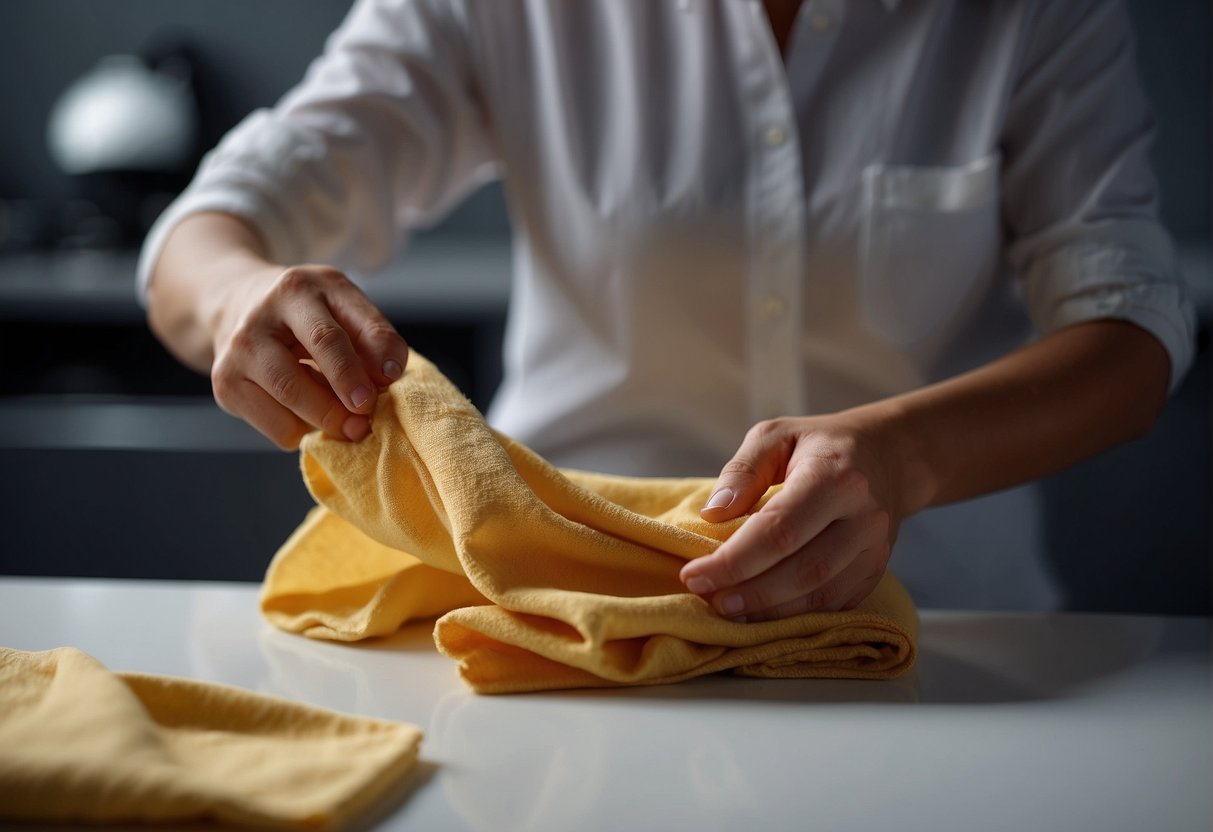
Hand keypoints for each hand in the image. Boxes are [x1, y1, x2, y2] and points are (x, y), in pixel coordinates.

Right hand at [210, 264, 408, 449]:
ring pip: (287, 399)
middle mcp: (261, 316)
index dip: (356, 368)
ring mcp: (237, 351)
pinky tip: (309, 412)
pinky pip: (275, 426)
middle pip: (300, 371)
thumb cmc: (309, 314)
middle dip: (338, 403)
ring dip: (325, 420)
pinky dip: (303, 430)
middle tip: (363, 422)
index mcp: (298, 289)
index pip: (327, 335)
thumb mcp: (345, 307)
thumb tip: (388, 375)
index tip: (376, 394)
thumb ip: (375, 337)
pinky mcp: (226, 383)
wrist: (240, 305)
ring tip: (346, 421)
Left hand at [679, 416, 901, 621]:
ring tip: (729, 611)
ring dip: (770, 611)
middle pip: (802, 569)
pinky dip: (797, 615)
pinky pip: (836, 603)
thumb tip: (713, 514)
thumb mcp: (776, 436)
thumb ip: (742, 470)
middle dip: (749, 592)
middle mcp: (863, 516)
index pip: (779, 530)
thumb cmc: (821, 444)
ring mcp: (875, 548)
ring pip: (820, 593)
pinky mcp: (876, 570)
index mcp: (834, 476)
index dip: (734, 560)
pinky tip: (763, 614)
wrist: (889, 457)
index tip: (694, 575)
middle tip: (708, 599)